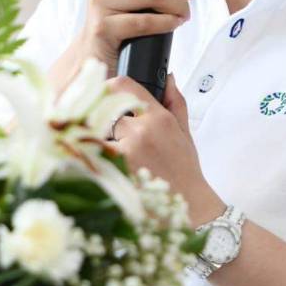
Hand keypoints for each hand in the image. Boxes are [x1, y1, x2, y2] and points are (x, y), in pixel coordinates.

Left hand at [106, 71, 220, 224]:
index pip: (124, 86)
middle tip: (108, 133)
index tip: (103, 93)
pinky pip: (95, 158)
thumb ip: (174, 102)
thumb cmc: (185, 171)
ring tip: (114, 157)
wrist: (190, 207)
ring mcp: (127, 153)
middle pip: (104, 111)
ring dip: (99, 142)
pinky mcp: (116, 172)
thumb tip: (168, 78)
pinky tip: (109, 171)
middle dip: (102, 120)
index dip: (108, 87)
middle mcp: (141, 132)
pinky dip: (97, 162)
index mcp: (158, 119)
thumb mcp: (185, 133)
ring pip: (96, 135)